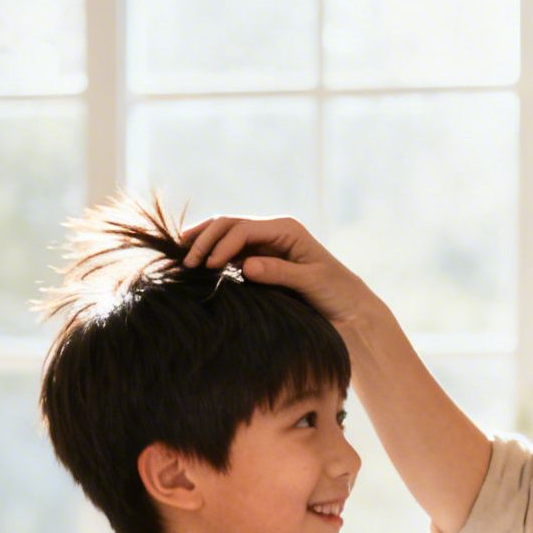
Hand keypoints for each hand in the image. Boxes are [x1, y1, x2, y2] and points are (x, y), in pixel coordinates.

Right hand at [179, 215, 380, 326]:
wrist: (350, 308)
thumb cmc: (337, 293)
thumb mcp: (311, 282)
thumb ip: (280, 272)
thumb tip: (245, 265)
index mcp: (287, 229)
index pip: (243, 229)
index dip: (222, 244)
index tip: (208, 266)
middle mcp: (274, 231)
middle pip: (229, 225)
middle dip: (205, 239)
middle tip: (186, 262)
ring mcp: (266, 244)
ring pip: (226, 235)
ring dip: (204, 244)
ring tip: (182, 258)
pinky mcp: (261, 260)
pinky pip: (230, 252)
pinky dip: (213, 255)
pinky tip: (198, 266)